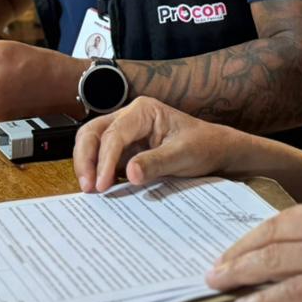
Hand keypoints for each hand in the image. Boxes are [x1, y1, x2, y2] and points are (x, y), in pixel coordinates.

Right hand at [73, 97, 237, 193]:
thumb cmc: (203, 146)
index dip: (105, 159)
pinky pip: (102, 159)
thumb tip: (129, 174)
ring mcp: (124, 134)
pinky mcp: (124, 151)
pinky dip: (97, 172)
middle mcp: (129, 118)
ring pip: (92, 144)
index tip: (102, 185)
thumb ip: (156, 163)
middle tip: (88, 188)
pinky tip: (99, 190)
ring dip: (87, 165)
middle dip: (85, 158)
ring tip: (91, 191)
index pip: (114, 133)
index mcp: (143, 111)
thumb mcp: (184, 155)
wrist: (215, 151)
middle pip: (92, 133)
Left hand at [206, 199, 301, 301]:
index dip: (252, 236)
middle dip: (239, 253)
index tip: (232, 250)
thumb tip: (287, 258)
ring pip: (277, 260)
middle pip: (274, 235)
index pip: (284, 218)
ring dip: (242, 274)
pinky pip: (295, 291)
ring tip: (219, 285)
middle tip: (214, 269)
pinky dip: (265, 299)